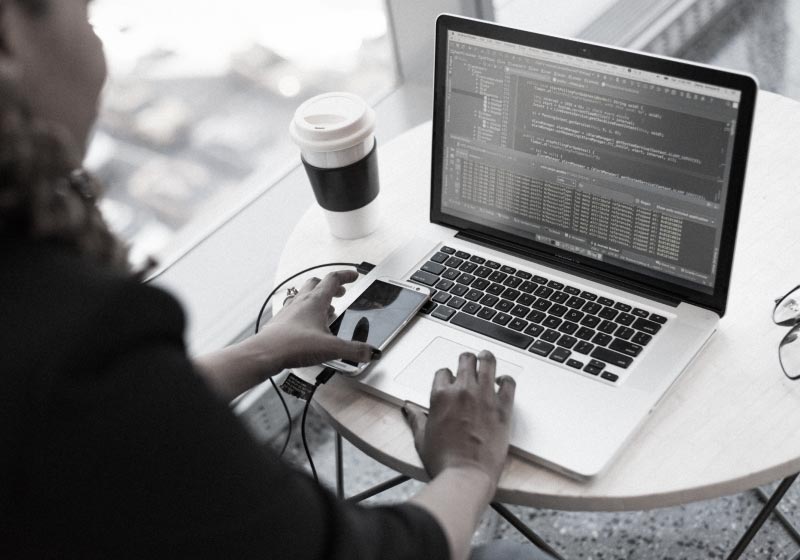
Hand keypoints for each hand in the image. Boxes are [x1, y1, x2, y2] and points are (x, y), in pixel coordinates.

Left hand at [257, 270, 376, 370]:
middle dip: (330, 286)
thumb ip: (354, 350)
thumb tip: (370, 352)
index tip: (354, 275)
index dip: (345, 276)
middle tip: (340, 292)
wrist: (265, 353)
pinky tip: (308, 326)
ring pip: (304, 295)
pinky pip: (295, 310)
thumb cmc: (293, 345)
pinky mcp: (281, 323)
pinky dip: (305, 312)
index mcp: (315, 301)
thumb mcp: (331, 348)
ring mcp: (289, 311)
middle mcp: (301, 302)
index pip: (333, 279)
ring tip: (327, 309)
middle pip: (316, 283)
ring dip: (317, 298)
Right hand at [403, 351, 514, 486]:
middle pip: (466, 360)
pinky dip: (506, 380)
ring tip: (487, 358)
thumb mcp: (421, 438)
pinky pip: (508, 383)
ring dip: (486, 359)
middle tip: (470, 362)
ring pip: (488, 363)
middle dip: (467, 360)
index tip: (450, 382)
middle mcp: (462, 390)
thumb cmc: (443, 460)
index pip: (443, 372)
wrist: (466, 475)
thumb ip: (415, 419)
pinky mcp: (503, 407)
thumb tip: (407, 408)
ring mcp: (484, 397)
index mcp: (440, 395)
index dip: (447, 376)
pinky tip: (503, 381)